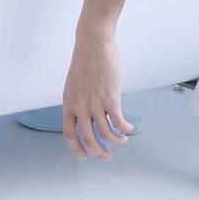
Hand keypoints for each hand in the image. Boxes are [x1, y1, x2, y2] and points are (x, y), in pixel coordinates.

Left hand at [62, 32, 133, 159]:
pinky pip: (118, 121)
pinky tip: (129, 128)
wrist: (93, 43)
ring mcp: (95, 103)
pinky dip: (125, 129)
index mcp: (69, 102)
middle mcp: (80, 106)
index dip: (77, 148)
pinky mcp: (110, 98)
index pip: (69, 133)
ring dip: (116, 141)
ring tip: (122, 140)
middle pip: (88, 139)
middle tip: (107, 156)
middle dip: (99, 152)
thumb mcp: (75, 83)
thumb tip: (90, 112)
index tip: (85, 155)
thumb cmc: (86, 59)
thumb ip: (80, 99)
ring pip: (106, 134)